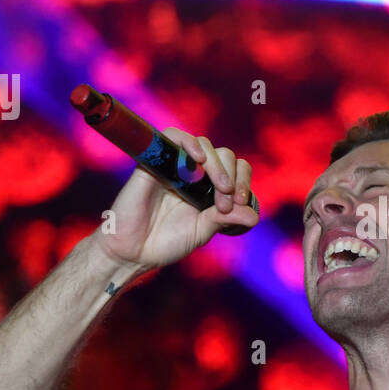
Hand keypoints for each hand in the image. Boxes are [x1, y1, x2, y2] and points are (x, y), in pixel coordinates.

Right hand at [93, 128, 257, 271]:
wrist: (133, 251)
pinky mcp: (155, 162)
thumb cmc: (166, 243)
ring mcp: (175, 166)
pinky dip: (190, 142)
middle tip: (226, 201)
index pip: (235, 169)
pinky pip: (173, 137)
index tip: (241, 202)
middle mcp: (194, 174)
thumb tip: (254, 216)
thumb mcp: (203, 231)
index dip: (243, 180)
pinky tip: (200, 159)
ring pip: (204, 145)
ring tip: (220, 187)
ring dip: (218, 164)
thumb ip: (226, 220)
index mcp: (208, 188)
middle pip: (223, 155)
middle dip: (232, 176)